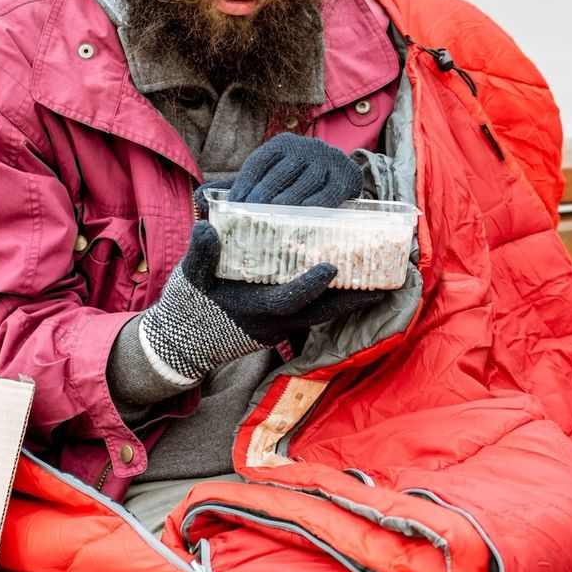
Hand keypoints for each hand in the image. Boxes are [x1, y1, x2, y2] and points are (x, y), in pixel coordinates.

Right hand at [136, 221, 385, 383]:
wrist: (186, 343)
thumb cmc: (190, 306)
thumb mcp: (190, 278)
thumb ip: (200, 255)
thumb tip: (207, 229)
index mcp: (254, 308)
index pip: (288, 299)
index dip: (309, 286)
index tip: (330, 269)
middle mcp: (275, 322)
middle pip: (322, 313)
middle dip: (354, 300)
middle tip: (386, 284)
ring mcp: (283, 327)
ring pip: (326, 316)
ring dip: (355, 301)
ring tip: (385, 283)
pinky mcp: (286, 326)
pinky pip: (319, 315)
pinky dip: (340, 302)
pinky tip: (360, 286)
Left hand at [232, 133, 362, 207]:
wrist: (342, 176)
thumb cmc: (296, 181)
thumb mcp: (268, 177)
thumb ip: (237, 187)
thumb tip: (200, 197)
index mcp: (282, 144)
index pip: (260, 162)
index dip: (246, 183)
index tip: (234, 205)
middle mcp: (306, 146)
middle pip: (280, 172)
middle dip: (263, 195)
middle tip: (249, 216)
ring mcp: (328, 159)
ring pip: (304, 183)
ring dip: (287, 202)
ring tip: (273, 219)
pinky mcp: (346, 176)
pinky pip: (328, 192)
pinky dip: (315, 205)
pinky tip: (302, 216)